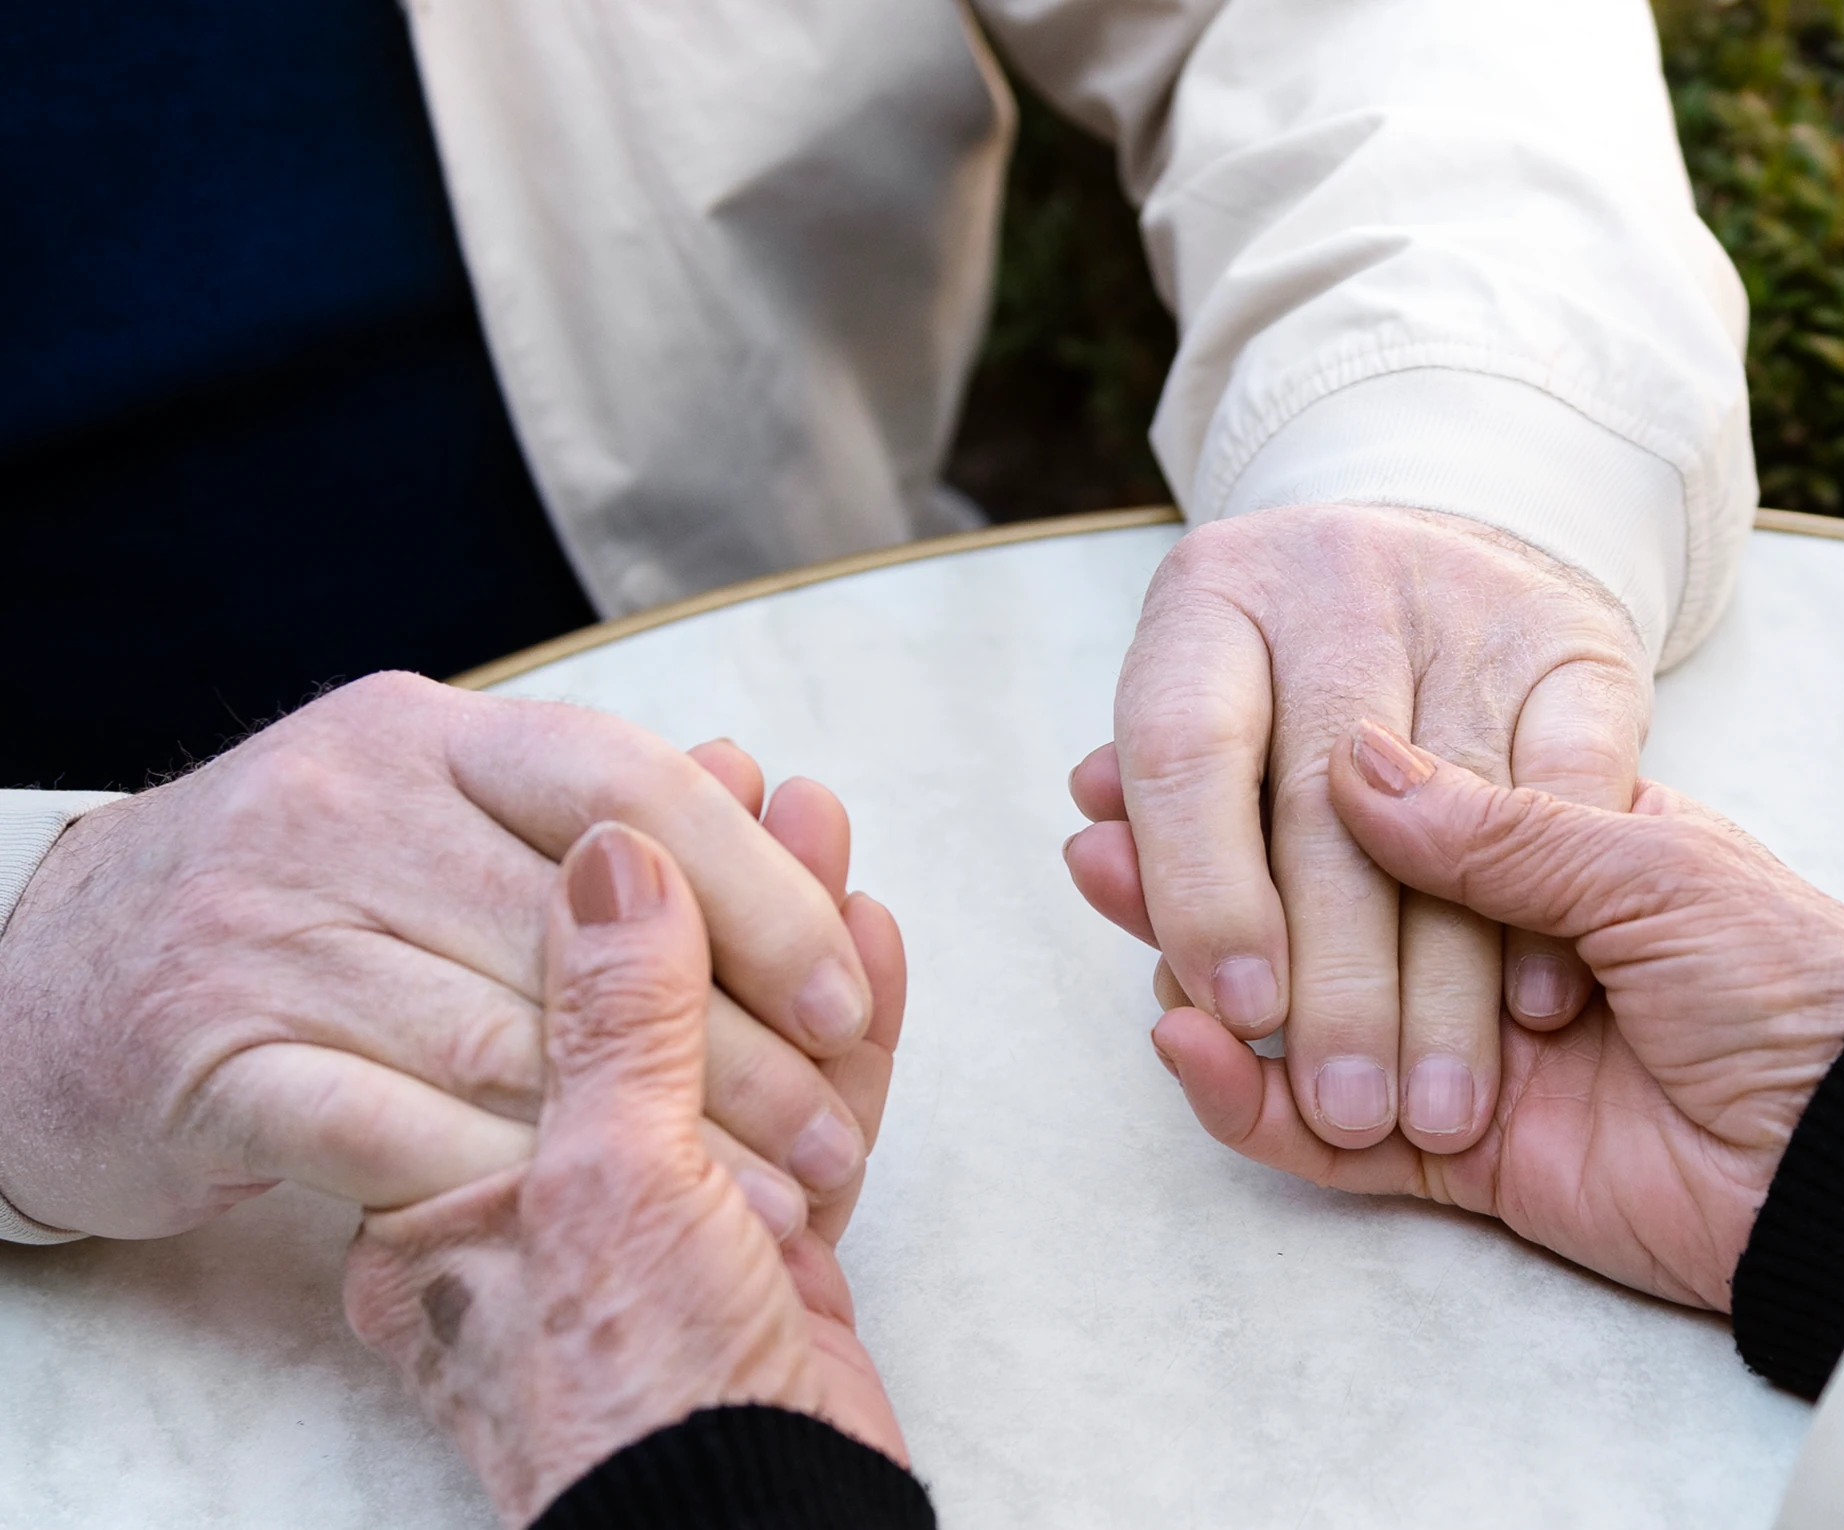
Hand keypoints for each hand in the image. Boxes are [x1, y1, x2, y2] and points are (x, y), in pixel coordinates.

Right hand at [0, 672, 887, 1239]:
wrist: (34, 988)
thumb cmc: (288, 910)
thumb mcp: (431, 816)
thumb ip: (591, 815)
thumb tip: (774, 784)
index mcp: (425, 733)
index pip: (628, 785)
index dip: (757, 892)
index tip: (846, 997)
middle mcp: (342, 807)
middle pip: (586, 934)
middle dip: (736, 1051)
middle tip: (835, 1139)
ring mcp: (264, 929)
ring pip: (507, 1041)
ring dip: (657, 1137)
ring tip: (772, 1206)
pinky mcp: (206, 1056)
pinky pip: (388, 1131)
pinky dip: (510, 1183)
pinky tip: (605, 1226)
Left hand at [344, 822, 903, 1524]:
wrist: (758, 1527)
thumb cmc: (640, 1397)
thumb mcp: (606, 1181)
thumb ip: (616, 1016)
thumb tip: (611, 856)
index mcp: (448, 1204)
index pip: (520, 1000)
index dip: (600, 888)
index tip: (660, 793)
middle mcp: (549, 1214)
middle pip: (637, 1016)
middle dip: (712, 896)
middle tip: (757, 785)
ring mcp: (667, 1237)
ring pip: (735, 1055)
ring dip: (788, 943)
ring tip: (823, 826)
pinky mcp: (770, 1263)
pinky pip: (806, 1121)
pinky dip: (846, 1034)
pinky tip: (869, 942)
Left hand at [1067, 505, 1651, 1156]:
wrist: (1464, 566)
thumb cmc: (1306, 697)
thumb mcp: (1221, 719)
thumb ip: (1175, 801)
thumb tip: (1095, 854)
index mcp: (1214, 594)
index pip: (1183, 748)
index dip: (1204, 891)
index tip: (1238, 1018)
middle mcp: (1332, 579)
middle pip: (1323, 800)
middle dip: (1337, 980)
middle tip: (1345, 1105)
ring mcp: (1465, 605)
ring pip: (1455, 810)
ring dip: (1446, 982)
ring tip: (1439, 1109)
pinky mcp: (1579, 642)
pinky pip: (1573, 784)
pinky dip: (1551, 902)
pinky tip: (1532, 1008)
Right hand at [1151, 723, 1843, 1309]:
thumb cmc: (1792, 981)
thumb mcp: (1652, 861)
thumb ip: (1497, 825)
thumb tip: (1346, 762)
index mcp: (1552, 850)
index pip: (1380, 809)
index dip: (1274, 781)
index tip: (1162, 751)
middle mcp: (1495, 948)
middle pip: (1317, 908)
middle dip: (1205, 870)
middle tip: (1099, 831)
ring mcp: (1467, 1056)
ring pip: (1303, 1019)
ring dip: (1205, 971)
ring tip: (1115, 910)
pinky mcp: (1462, 1166)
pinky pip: (1329, 1142)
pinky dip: (1250, 1102)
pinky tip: (1181, 1043)